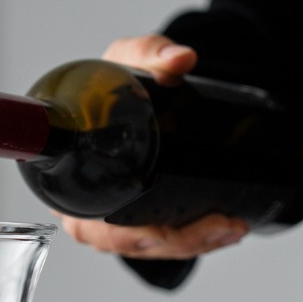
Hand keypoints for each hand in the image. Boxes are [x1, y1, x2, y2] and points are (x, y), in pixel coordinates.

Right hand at [56, 35, 249, 260]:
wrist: (130, 91)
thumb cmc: (114, 84)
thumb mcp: (127, 60)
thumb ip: (150, 52)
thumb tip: (181, 59)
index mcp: (70, 182)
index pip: (91, 226)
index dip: (127, 236)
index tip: (163, 232)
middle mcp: (86, 210)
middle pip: (129, 245)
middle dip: (178, 243)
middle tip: (220, 225)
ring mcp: (112, 221)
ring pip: (152, 249)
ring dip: (195, 244)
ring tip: (232, 228)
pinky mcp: (137, 221)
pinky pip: (162, 244)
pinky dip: (194, 241)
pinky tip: (223, 233)